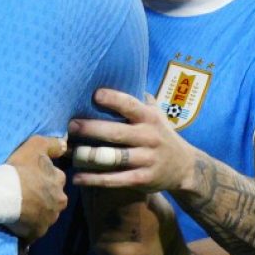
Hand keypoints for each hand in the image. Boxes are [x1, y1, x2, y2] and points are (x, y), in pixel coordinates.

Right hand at [6, 135, 67, 242]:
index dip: (42, 177)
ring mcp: (49, 219)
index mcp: (59, 181)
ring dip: (36, 212)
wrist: (1, 193)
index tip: (30, 177)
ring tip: (19, 208)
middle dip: (43, 197)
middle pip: (52, 199)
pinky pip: (34, 230)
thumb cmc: (18, 169)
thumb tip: (64, 145)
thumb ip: (52, 144)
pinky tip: (17, 222)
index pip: (55, 178)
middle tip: (25, 194)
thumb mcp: (35, 146)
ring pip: (45, 215)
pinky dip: (28, 227)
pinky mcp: (37, 232)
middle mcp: (59, 201)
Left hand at [69, 89, 194, 193]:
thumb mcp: (156, 114)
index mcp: (149, 118)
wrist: (186, 167)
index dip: (113, 99)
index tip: (94, 94)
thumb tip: (119, 75)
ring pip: (114, 157)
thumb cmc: (161, 135)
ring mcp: (146, 159)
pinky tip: (77, 178)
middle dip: (92, 129)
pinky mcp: (142, 179)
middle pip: (116, 133)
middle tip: (71, 125)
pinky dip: (94, 179)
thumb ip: (139, 99)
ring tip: (68, 152)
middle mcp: (149, 137)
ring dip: (89, 156)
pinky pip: (116, 180)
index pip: (130, 105)